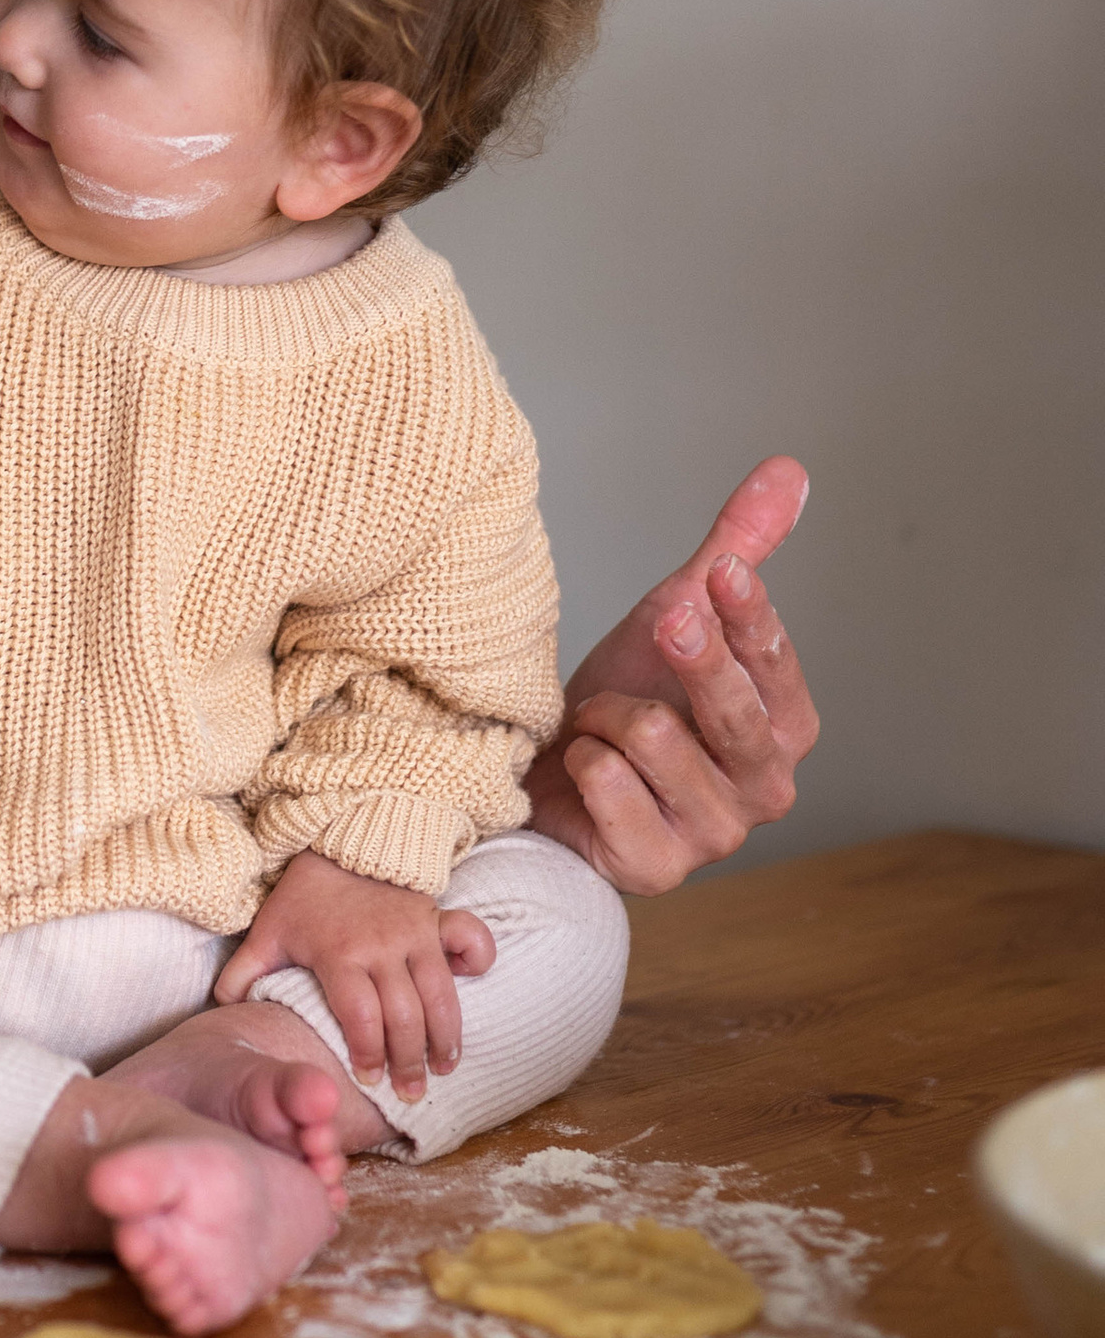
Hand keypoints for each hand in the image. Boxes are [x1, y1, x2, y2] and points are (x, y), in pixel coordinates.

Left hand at [214, 850, 495, 1102]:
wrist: (339, 836)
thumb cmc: (304, 894)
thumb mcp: (268, 931)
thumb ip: (245, 973)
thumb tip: (225, 1008)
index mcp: (339, 954)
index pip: (361, 1015)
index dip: (367, 1052)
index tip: (367, 1079)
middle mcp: (381, 946)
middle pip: (405, 1015)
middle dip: (410, 1060)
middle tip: (411, 1092)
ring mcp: (413, 931)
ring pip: (439, 993)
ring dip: (446, 1035)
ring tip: (444, 1067)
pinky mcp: (434, 916)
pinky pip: (468, 937)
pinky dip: (478, 958)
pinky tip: (476, 983)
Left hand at [523, 458, 818, 894]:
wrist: (548, 773)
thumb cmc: (627, 696)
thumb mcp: (680, 611)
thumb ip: (737, 547)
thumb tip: (788, 470)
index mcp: (785, 727)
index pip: (777, 665)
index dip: (751, 618)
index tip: (721, 574)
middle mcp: (765, 788)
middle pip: (734, 713)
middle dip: (692, 659)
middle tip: (664, 619)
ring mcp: (714, 835)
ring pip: (657, 740)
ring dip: (608, 714)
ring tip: (599, 720)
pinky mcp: (656, 868)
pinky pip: (609, 784)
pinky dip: (582, 758)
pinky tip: (581, 763)